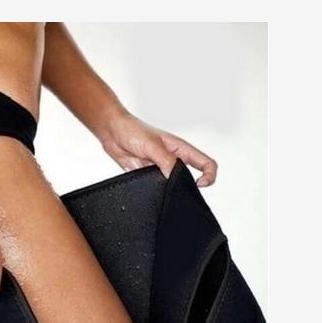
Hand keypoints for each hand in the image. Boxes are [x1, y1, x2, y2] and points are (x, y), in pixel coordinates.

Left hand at [101, 113, 217, 185]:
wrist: (112, 132)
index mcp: (181, 149)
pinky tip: (149, 190)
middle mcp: (173, 159)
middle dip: (188, 187)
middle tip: (178, 192)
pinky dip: (155, 191)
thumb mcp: (152, 145)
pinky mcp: (147, 175)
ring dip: (169, 190)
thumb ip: (165, 161)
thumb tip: (175, 178)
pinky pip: (156, 187)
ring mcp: (160, 168)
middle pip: (191, 178)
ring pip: (172, 185)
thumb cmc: (132, 130)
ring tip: (162, 190)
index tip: (200, 184)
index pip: (206, 163)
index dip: (209, 175)